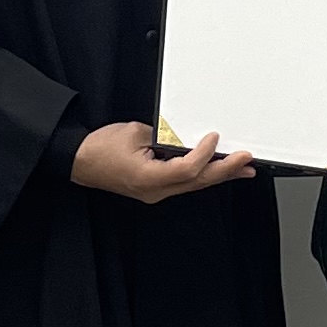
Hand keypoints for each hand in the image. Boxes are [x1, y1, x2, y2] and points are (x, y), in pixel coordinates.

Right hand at [74, 122, 256, 200]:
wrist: (80, 161)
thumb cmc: (100, 148)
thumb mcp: (134, 133)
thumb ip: (163, 136)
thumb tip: (184, 137)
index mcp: (148, 178)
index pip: (187, 169)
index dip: (204, 154)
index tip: (214, 137)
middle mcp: (155, 191)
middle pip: (198, 181)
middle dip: (226, 170)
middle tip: (247, 160)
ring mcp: (156, 193)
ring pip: (195, 185)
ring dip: (220, 175)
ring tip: (244, 169)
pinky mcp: (156, 189)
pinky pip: (185, 183)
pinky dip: (204, 175)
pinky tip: (218, 170)